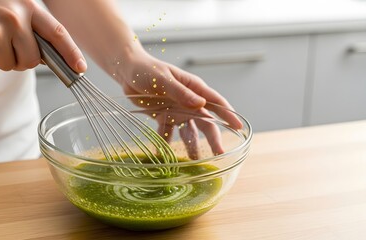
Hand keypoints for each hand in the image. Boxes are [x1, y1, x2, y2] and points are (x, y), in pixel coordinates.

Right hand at [0, 0, 85, 71]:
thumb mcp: (10, 6)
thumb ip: (30, 27)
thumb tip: (47, 56)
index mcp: (28, 6)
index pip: (57, 33)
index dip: (71, 53)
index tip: (80, 69)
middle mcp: (15, 17)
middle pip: (32, 59)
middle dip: (21, 60)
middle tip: (4, 45)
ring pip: (11, 65)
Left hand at [116, 50, 242, 157]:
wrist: (127, 71)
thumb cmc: (147, 70)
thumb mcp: (163, 80)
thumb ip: (181, 93)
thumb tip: (200, 105)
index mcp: (193, 88)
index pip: (216, 102)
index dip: (228, 115)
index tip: (239, 127)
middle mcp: (188, 101)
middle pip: (205, 121)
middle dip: (213, 138)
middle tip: (219, 153)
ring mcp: (176, 110)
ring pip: (188, 130)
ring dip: (192, 145)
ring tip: (194, 162)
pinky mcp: (163, 117)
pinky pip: (168, 133)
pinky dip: (167, 144)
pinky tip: (165, 156)